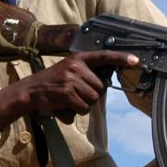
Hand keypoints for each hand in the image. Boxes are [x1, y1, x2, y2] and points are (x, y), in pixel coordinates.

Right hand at [0, 51, 138, 129]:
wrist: (30, 91)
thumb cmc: (52, 85)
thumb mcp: (69, 72)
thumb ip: (86, 75)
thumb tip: (104, 85)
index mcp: (78, 58)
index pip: (104, 55)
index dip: (122, 58)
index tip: (136, 60)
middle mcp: (76, 66)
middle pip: (100, 88)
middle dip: (90, 95)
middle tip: (74, 94)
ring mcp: (71, 78)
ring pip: (93, 99)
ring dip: (83, 105)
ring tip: (68, 100)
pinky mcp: (67, 92)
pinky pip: (83, 107)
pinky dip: (75, 111)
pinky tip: (64, 105)